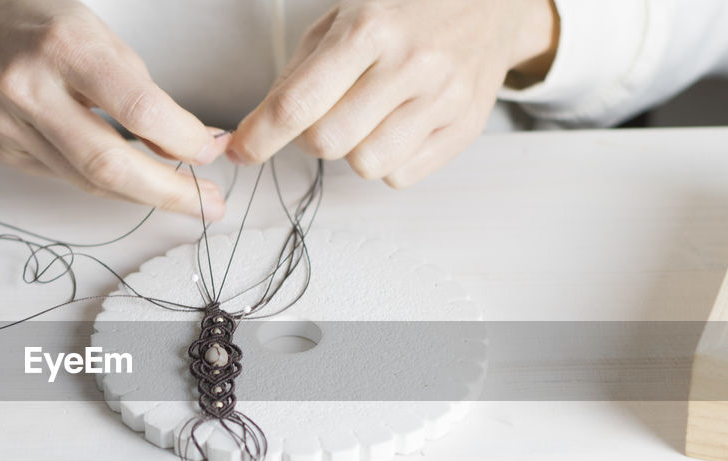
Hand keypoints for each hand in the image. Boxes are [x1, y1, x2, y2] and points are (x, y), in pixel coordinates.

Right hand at [0, 0, 229, 218]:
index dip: (183, 138)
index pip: (137, 107)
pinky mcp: (4, 150)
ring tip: (186, 199)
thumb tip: (188, 146)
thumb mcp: (96, 34)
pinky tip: (136, 185)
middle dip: (168, 191)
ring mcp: (10, 125)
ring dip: (144, 195)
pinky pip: (67, 179)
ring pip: (88, 181)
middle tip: (209, 204)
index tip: (212, 150)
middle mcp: (30, 88)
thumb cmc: (39, 25)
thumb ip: (140, 89)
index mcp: (64, 46)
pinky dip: (108, 186)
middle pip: (108, 163)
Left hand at [228, 0, 557, 187]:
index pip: (297, 103)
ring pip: (366, 165)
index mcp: (368, 29)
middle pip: (328, 143)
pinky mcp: (464, 128)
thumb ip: (297, 75)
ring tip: (368, 116)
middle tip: (324, 114)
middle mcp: (409, 64)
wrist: (488, 4)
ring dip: (353, 151)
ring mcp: (443, 98)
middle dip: (311, 138)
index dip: (259, 137)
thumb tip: (253, 133)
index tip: (239, 152)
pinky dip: (389, 160)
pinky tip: (399, 125)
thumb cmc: (403, 13)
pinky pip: (401, 176)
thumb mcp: (342, 23)